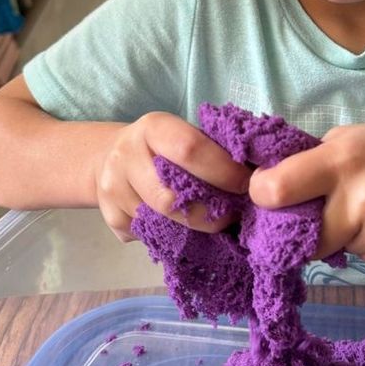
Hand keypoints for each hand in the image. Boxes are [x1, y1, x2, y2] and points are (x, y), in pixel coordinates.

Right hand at [95, 111, 249, 241]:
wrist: (106, 156)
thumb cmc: (161, 145)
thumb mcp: (181, 132)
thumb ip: (211, 149)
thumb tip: (258, 173)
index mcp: (152, 128)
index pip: (189, 150)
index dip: (223, 171)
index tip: (246, 186)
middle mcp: (126, 157)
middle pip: (171, 199)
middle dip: (210, 213)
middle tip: (234, 215)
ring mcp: (113, 190)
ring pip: (161, 223)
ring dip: (194, 228)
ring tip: (214, 222)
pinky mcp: (111, 219)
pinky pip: (150, 236)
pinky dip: (173, 236)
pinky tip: (183, 227)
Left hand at [248, 123, 364, 267]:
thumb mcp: (346, 139)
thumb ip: (309, 164)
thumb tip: (264, 192)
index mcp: (340, 160)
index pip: (277, 190)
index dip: (262, 195)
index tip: (266, 194)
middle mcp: (360, 197)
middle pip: (305, 238)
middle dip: (305, 231)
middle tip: (321, 212)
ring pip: (335, 250)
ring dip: (341, 236)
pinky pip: (363, 259)